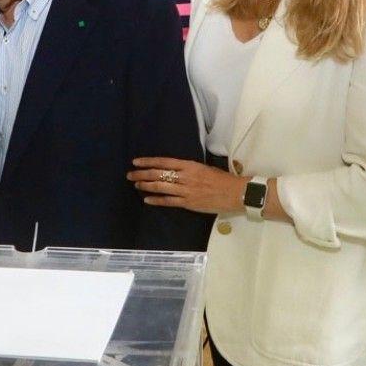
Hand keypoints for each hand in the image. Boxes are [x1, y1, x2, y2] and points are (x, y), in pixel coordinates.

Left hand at [129, 157, 246, 214]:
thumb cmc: (221, 179)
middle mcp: (185, 177)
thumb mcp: (203, 167)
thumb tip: (172, 169)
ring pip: (161, 187)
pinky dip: (156, 200)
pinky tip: (146, 199)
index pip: (164, 162)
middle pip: (158, 174)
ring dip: (146, 186)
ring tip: (136, 184)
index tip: (136, 162)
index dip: (148, 162)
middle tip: (130, 174)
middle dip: (142, 174)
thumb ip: (187, 168)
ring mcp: (186, 191)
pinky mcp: (188, 203)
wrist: (236, 192)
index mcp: (189, 165)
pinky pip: (169, 201)